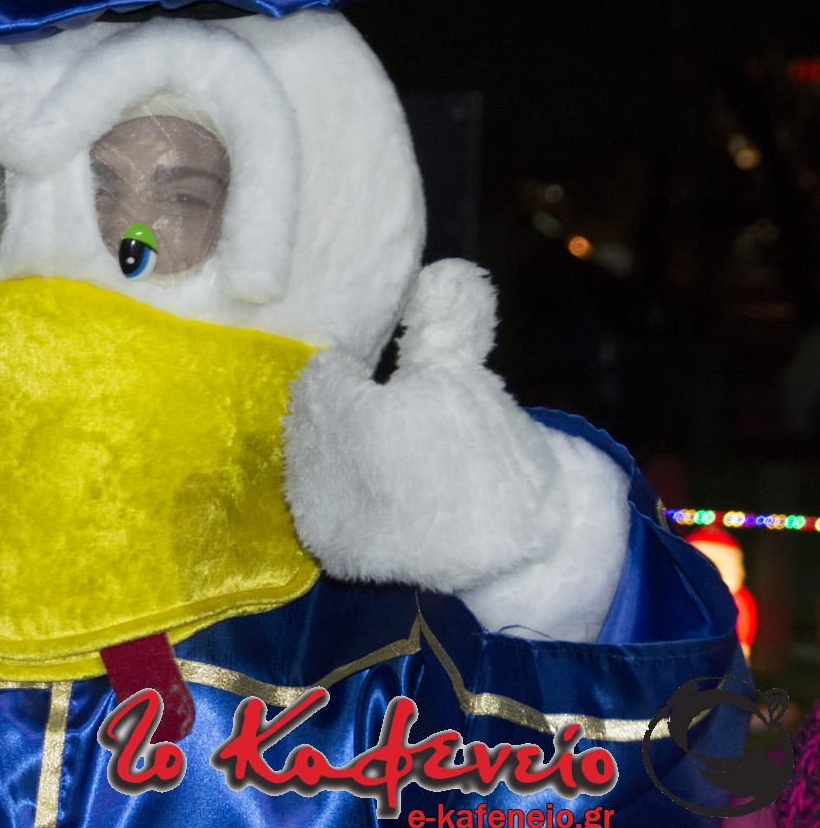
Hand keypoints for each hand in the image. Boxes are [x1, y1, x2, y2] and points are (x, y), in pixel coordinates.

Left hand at [282, 260, 628, 640]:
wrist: (521, 557)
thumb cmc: (493, 455)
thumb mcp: (469, 374)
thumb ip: (447, 317)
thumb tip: (439, 270)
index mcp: (354, 418)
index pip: (322, 376)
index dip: (351, 372)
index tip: (375, 376)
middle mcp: (322, 469)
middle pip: (308, 419)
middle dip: (336, 411)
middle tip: (381, 415)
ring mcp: (322, 515)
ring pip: (306, 460)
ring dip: (331, 450)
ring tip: (380, 454)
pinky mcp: (332, 553)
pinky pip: (314, 503)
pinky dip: (334, 490)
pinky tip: (372, 493)